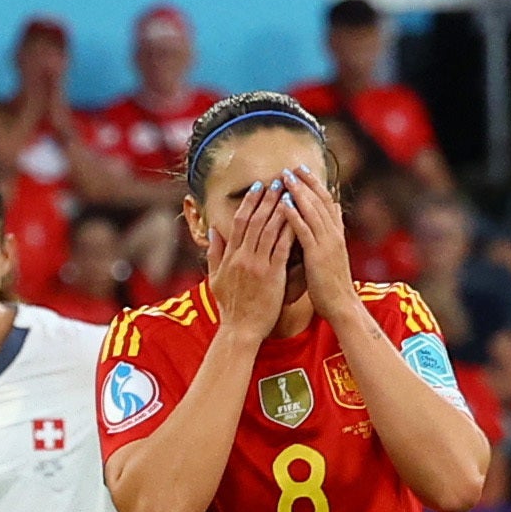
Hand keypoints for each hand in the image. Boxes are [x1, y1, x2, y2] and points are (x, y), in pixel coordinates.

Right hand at [205, 179, 293, 344]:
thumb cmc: (230, 308)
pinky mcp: (272, 276)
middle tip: (278, 181)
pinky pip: (282, 248)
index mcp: (231, 256)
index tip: (258, 187)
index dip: (250, 202)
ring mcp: (258, 265)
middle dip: (268, 198)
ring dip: (280, 209)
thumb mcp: (215, 279)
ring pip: (269, 230)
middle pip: (256, 220)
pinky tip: (297, 218)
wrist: (240, 331)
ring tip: (289, 192)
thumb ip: (214, 253)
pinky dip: (289, 231)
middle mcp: (243, 256)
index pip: (240, 222)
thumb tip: (213, 230)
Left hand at [279, 163, 357, 325]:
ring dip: (298, 192)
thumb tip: (334, 213)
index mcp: (336, 234)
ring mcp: (326, 244)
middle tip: (291, 167)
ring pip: (312, 211)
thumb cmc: (333, 285)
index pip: (325, 202)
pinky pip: (304, 231)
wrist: (341, 306)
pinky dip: (294, 215)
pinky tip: (283, 204)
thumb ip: (332, 233)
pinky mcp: (317, 256)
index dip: (314, 184)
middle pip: (319, 201)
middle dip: (305, 182)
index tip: (302, 170)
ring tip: (284, 178)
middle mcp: (333, 235)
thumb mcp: (335, 254)